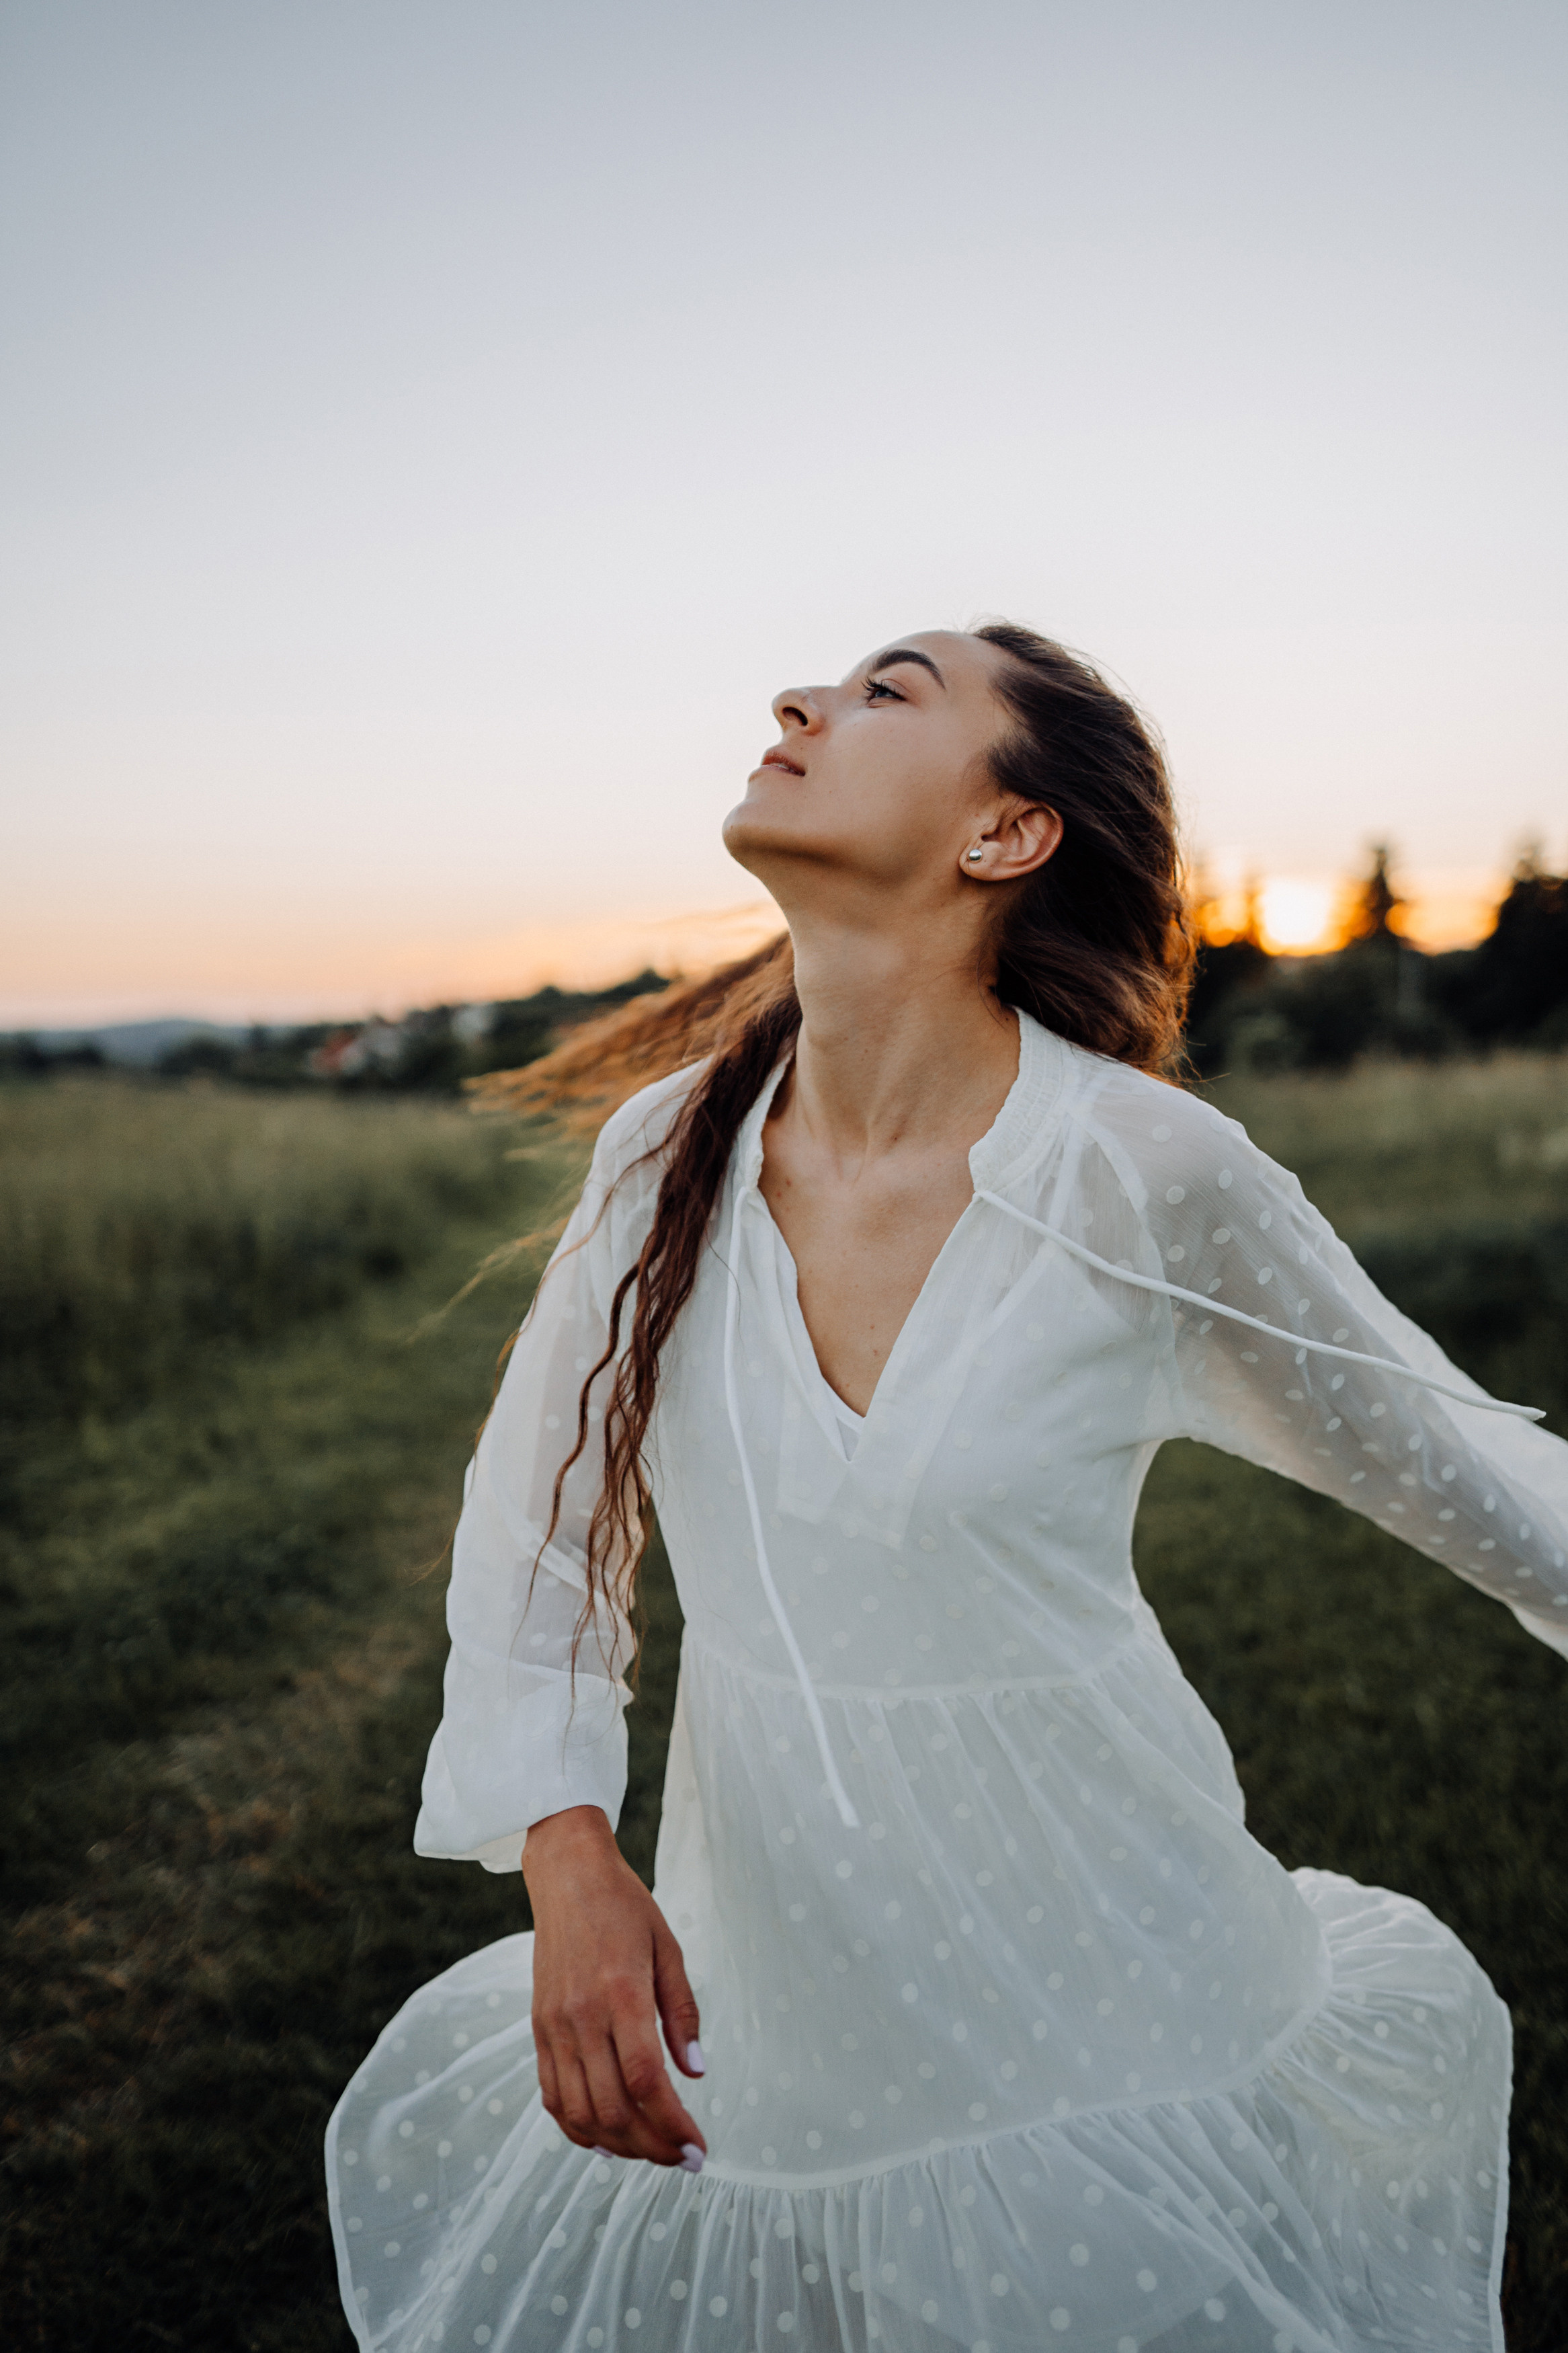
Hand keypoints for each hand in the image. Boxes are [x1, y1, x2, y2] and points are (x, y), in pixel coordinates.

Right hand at [522, 1805, 706, 2169]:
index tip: (699, 2150)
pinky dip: (577, 2128)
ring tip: (651, 2151)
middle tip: (684, 2158)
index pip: (646, 2083)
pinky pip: (551, 2096)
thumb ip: (683, 2012)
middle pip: (613, 2110)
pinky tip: (607, 2138)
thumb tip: (697, 2073)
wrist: (567, 1876)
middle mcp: (581, 2017)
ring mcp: (553, 2027)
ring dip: (618, 2146)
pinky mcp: (538, 2029)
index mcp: (621, 1994)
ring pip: (579, 2113)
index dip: (673, 2127)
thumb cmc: (625, 1907)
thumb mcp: (669, 1949)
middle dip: (653, 2147)